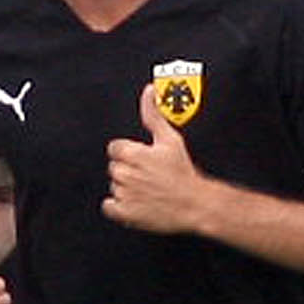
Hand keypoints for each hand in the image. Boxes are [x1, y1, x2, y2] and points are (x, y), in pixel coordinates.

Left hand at [101, 86, 216, 236]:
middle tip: (147, 174)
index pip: (115, 148)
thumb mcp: (170, 139)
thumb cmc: (183, 173)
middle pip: (114, 167)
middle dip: (128, 169)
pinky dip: (118, 206)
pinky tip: (134, 202)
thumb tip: (149, 91)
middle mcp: (125, 173)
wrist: (194, 204)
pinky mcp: (124, 212)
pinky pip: (109, 207)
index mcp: (132, 154)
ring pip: (114, 186)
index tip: (141, 158)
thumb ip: (154, 114)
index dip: (129, 152)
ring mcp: (124, 194)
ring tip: (146, 188)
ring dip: (126, 187)